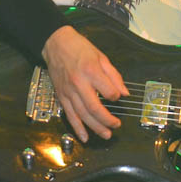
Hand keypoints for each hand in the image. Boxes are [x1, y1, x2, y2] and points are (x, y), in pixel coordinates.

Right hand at [42, 26, 128, 142]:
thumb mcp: (101, 57)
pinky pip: (70, 115)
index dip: (116, 97)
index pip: (108, 92)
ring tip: (106, 135)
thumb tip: (124, 93)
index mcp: (91, 71)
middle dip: (107, 120)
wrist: (56, 44)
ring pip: (83, 115)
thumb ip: (114, 76)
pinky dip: (77, 128)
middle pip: (95, 108)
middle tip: (116, 126)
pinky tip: (84, 137)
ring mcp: (69, 92)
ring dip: (95, 128)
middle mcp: (79, 83)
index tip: (118, 97)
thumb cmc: (80, 48)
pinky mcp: (61, 96)